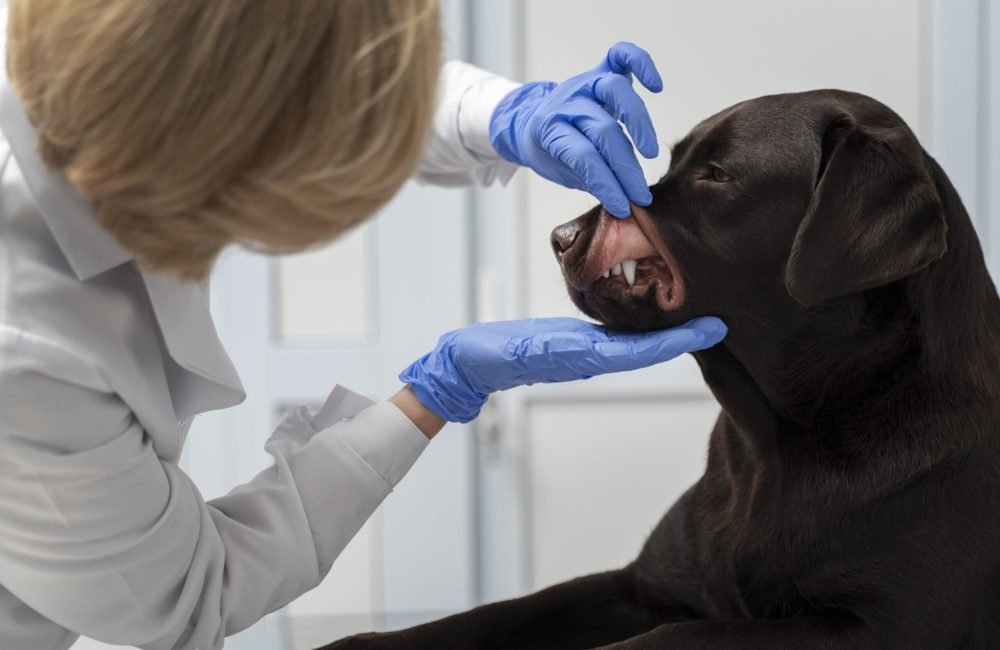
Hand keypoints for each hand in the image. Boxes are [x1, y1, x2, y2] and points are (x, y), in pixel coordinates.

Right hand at [399, 317, 726, 422]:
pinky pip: (614, 336)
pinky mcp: (572, 343)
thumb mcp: (524, 349)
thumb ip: (555, 350)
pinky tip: (650, 312)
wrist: (466, 365)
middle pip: (647, 348)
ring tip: (697, 314)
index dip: (678, 340)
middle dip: (684, 336)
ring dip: (666, 332)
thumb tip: (591, 350)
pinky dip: (639, 327)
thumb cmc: (488, 356)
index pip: (641, 350)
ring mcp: (582, 351)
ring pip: (635, 343)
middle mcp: (589, 356)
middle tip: (720, 320)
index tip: (712, 329)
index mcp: (581, 357)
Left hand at [489, 42, 662, 216]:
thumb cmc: (550, 151)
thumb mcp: (562, 172)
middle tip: (639, 192)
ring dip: (638, 122)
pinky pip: (621, 55)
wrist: (530, 121)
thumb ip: (591, 180)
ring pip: (615, 90)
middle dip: (625, 168)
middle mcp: (567, 102)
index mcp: (549, 129)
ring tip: (649, 152)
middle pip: (602, 131)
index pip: (583, 158)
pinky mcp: (600, 70)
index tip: (622, 206)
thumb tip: (623, 201)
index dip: (606, 184)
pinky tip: (656, 86)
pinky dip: (641, 64)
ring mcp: (584, 83)